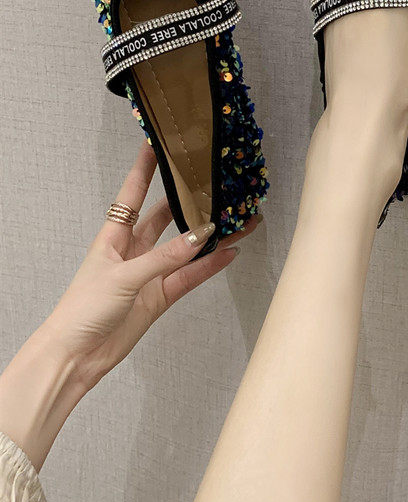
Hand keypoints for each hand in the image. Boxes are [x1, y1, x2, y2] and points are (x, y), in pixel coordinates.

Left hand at [0, 142, 259, 469]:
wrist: (76, 357)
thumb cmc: (83, 310)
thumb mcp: (123, 277)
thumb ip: (165, 257)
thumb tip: (201, 235)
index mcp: (113, 237)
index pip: (132, 195)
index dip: (144, 170)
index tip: (158, 144)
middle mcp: (133, 251)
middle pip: (166, 218)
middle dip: (189, 203)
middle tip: (214, 186)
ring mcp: (149, 274)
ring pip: (185, 248)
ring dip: (209, 236)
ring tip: (237, 220)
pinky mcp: (160, 297)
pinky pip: (190, 275)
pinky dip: (210, 265)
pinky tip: (229, 252)